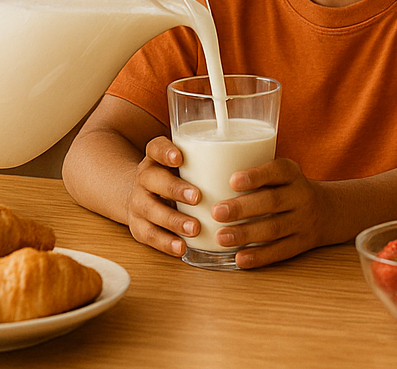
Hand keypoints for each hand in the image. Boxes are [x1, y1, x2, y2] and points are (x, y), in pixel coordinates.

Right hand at [123, 136, 203, 257]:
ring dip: (173, 220)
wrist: (144, 195)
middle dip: (174, 189)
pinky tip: (182, 247)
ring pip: (150, 210)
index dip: (165, 152)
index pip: (155, 148)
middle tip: (197, 196)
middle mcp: (144, 178)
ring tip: (194, 228)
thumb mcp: (188, 163)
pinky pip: (148, 235)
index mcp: (156, 158)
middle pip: (152, 179)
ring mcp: (138, 202)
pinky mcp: (138, 226)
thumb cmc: (178, 176)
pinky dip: (165, 242)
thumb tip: (258, 152)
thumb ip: (211, 159)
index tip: (180, 157)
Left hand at [211, 158, 336, 269]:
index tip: (232, 180)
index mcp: (293, 174)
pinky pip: (280, 251)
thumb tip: (207, 168)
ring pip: (275, 228)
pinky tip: (239, 259)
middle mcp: (301, 196)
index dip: (256, 176)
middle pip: (273, 201)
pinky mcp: (302, 244)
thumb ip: (255, 170)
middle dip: (243, 208)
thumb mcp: (282, 172)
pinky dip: (259, 257)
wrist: (329, 211)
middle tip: (217, 212)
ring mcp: (303, 221)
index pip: (277, 171)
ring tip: (222, 237)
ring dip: (246, 234)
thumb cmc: (289, 188)